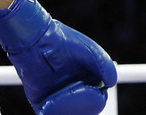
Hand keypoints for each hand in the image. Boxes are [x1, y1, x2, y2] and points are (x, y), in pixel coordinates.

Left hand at [0, 0, 116, 114]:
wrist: (34, 39)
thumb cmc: (62, 40)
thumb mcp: (87, 49)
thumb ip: (102, 63)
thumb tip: (111, 83)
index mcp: (86, 76)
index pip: (98, 95)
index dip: (99, 99)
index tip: (97, 95)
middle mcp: (72, 87)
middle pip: (83, 108)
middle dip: (84, 108)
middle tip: (80, 99)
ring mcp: (56, 94)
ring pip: (67, 113)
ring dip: (68, 111)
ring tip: (63, 100)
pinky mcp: (41, 100)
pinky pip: (48, 114)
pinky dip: (52, 113)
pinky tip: (51, 105)